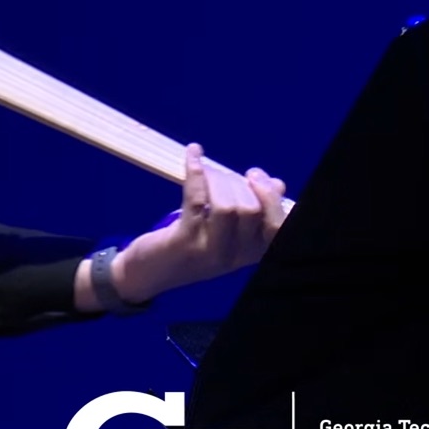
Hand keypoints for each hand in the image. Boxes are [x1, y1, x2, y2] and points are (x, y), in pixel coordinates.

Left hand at [118, 143, 288, 301]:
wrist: (149, 274)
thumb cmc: (191, 247)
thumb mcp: (227, 233)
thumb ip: (253, 212)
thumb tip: (277, 185)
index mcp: (253, 253)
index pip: (279, 225)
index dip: (271, 196)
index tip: (254, 175)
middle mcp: (236, 256)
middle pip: (252, 209)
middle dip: (238, 182)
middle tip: (222, 174)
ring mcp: (210, 250)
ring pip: (226, 206)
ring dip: (218, 179)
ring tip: (207, 172)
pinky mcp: (184, 241)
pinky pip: (196, 199)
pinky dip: (196, 171)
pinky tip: (193, 154)